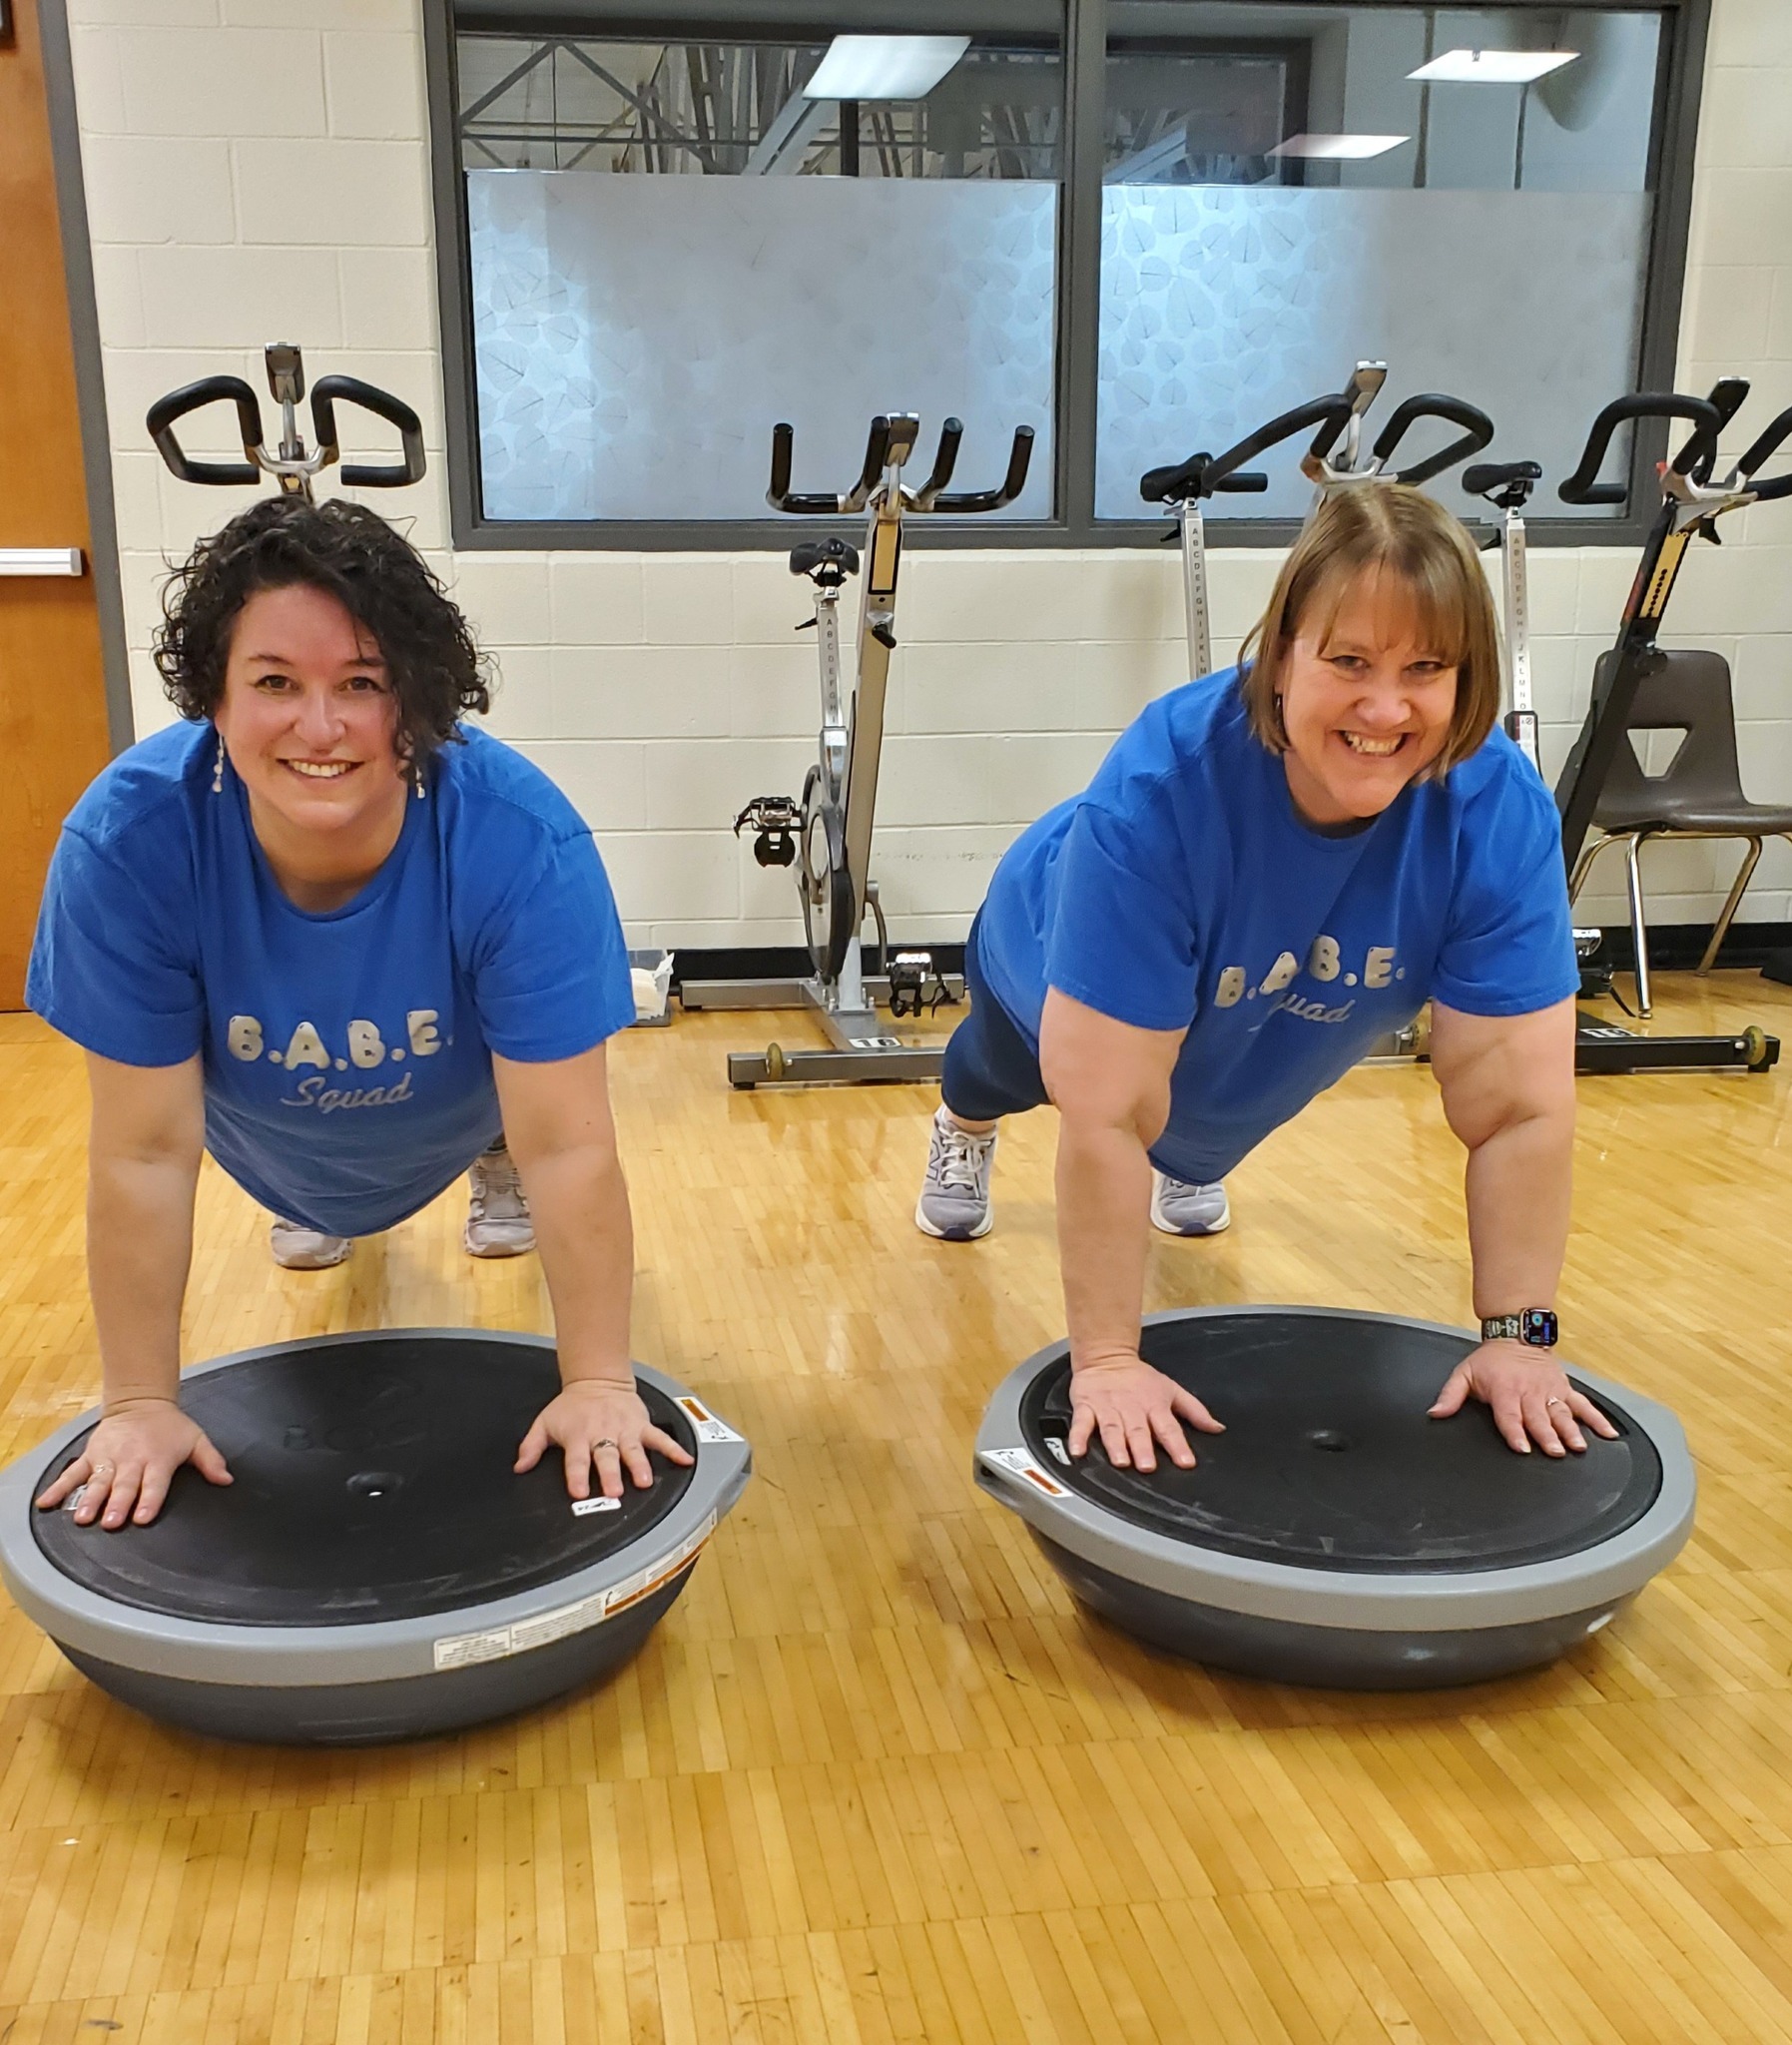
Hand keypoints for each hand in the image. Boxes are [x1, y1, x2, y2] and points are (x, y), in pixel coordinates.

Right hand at [34, 1398, 231, 1528]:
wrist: (141, 1401)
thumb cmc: (170, 1427)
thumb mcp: (196, 1439)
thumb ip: (211, 1461)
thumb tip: (227, 1480)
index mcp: (158, 1459)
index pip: (155, 1483)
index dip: (150, 1500)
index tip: (143, 1516)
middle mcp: (131, 1460)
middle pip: (124, 1485)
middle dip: (117, 1504)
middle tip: (110, 1523)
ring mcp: (108, 1458)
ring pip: (98, 1481)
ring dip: (90, 1500)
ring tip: (83, 1518)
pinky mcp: (91, 1455)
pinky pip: (73, 1473)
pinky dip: (58, 1488)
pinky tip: (46, 1503)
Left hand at [515, 1377, 694, 1499]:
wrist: (596, 1379)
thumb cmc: (571, 1405)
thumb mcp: (545, 1423)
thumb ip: (531, 1446)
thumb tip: (519, 1467)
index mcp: (578, 1436)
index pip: (577, 1459)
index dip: (577, 1475)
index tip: (579, 1491)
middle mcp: (602, 1434)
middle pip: (606, 1457)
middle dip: (611, 1475)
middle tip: (614, 1492)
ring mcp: (624, 1430)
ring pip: (633, 1450)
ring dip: (639, 1465)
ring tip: (644, 1481)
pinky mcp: (641, 1425)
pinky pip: (660, 1438)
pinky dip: (673, 1449)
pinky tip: (685, 1460)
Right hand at [1067, 1356, 1223, 1472]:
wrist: (1107, 1356)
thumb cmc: (1140, 1379)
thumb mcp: (1172, 1390)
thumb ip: (1195, 1412)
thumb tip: (1218, 1429)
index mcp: (1154, 1405)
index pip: (1169, 1427)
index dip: (1178, 1445)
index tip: (1185, 1462)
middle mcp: (1132, 1408)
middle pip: (1138, 1430)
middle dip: (1143, 1448)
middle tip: (1147, 1466)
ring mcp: (1107, 1408)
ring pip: (1112, 1428)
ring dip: (1116, 1445)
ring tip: (1120, 1461)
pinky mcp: (1086, 1407)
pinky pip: (1081, 1423)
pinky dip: (1078, 1437)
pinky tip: (1078, 1451)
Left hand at [1429, 1340, 1618, 1455]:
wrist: (1516, 1335)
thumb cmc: (1489, 1360)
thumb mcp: (1464, 1373)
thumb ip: (1450, 1396)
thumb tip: (1435, 1414)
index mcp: (1505, 1390)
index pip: (1509, 1415)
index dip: (1515, 1432)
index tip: (1522, 1447)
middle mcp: (1529, 1391)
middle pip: (1538, 1418)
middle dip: (1546, 1436)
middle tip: (1555, 1452)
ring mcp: (1550, 1391)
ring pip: (1562, 1414)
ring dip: (1571, 1431)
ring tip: (1578, 1446)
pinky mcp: (1565, 1389)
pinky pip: (1584, 1405)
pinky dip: (1598, 1419)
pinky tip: (1608, 1434)